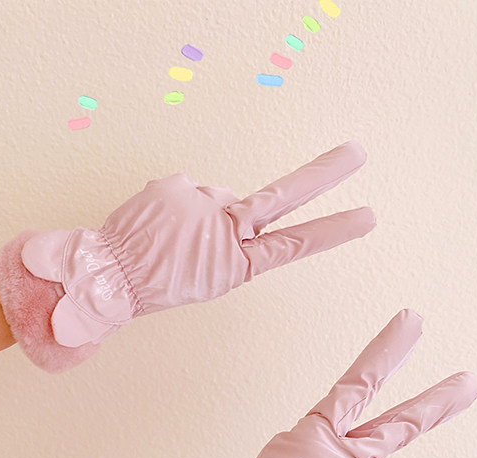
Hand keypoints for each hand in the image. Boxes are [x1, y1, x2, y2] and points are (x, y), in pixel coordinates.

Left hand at [0, 141, 374, 366]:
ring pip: (218, 199)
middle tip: (357, 153)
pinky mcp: (178, 184)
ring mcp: (202, 202)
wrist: (109, 274)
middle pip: (282, 197)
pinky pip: (188, 191)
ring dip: (202, 215)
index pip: (294, 244)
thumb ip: (229, 233)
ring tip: (174, 242)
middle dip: (323, 174)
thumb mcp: (206, 274)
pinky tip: (160, 226)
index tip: (367, 216)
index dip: (332, 231)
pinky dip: (177, 206)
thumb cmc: (159, 284)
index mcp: (236, 264)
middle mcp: (225, 229)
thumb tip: (226, 199)